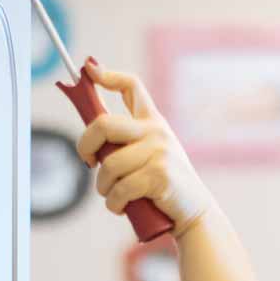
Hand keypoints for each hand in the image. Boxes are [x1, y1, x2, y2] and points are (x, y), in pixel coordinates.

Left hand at [75, 61, 212, 239]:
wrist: (194, 211)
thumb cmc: (163, 186)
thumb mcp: (149, 156)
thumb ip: (125, 144)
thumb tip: (90, 141)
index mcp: (153, 122)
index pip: (132, 86)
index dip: (108, 75)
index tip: (90, 69)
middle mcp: (156, 131)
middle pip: (104, 125)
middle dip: (85, 145)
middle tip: (88, 161)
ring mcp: (159, 151)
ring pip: (108, 165)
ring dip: (103, 187)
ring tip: (112, 196)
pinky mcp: (159, 174)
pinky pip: (120, 189)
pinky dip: (114, 203)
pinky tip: (121, 207)